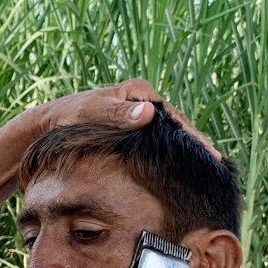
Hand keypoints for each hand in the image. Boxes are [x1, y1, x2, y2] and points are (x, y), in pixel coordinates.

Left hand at [12, 78, 221, 159]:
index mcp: (140, 92)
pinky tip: (180, 175)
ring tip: (207, 175)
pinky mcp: (131, 128)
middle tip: (218, 170)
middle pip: (177, 128)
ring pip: (169, 138)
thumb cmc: (68, 119)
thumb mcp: (92, 114)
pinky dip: (170, 157)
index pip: (175, 119)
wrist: (48, 125)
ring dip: (186, 155)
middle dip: (197, 148)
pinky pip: (157, 144)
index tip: (211, 157)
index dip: (194, 139)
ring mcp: (138, 114)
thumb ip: (117, 114)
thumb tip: (147, 113)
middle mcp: (143, 100)